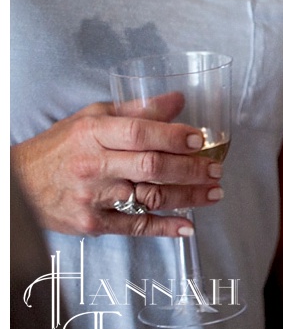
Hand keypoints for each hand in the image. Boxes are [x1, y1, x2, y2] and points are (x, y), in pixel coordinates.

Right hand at [11, 91, 223, 236]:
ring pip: (149, 198)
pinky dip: (164, 227)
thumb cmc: (59, 147)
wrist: (16, 185)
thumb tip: (179, 100)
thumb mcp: (92, 118)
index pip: (139, 133)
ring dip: (189, 198)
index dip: (173, 136)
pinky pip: (135, 226)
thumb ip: (136, 110)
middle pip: (151, 167)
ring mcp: (91, 198)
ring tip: (214, 193)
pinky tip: (188, 226)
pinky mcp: (91, 224)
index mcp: (93, 134)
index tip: (199, 139)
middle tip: (216, 170)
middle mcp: (93, 166)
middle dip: (191, 169)